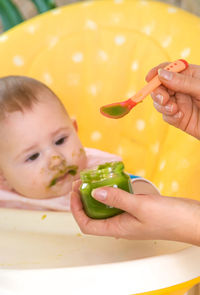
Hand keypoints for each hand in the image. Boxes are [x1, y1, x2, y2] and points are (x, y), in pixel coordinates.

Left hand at [71, 181, 199, 245]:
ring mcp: (128, 217)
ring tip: (92, 179)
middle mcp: (120, 224)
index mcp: (118, 229)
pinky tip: (112, 181)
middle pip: (93, 215)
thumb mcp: (140, 207)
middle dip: (83, 199)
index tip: (74, 192)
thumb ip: (117, 199)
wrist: (191, 220)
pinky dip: (111, 192)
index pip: (87, 225)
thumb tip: (94, 193)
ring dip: (96, 194)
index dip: (76, 210)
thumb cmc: (169, 219)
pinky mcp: (137, 209)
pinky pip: (118, 202)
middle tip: (81, 182)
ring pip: (105, 207)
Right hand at [146, 63, 199, 138]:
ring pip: (160, 102)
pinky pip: (166, 116)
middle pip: (160, 87)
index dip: (157, 72)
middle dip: (157, 92)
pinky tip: (180, 115)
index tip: (150, 78)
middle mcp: (181, 88)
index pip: (168, 69)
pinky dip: (169, 115)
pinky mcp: (179, 119)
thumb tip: (161, 74)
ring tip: (174, 109)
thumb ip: (182, 82)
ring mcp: (179, 103)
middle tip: (163, 99)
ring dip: (162, 105)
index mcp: (189, 75)